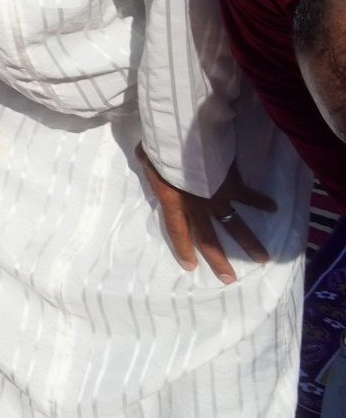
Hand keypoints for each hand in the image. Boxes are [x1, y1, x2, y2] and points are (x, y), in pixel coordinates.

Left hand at [137, 148, 271, 284]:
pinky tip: (273, 208)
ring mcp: (217, 199)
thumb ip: (149, 166)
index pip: (177, 232)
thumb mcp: (147, 160)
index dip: (183, 249)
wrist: (184, 140)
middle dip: (219, 260)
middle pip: (208, 239)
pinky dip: (261, 202)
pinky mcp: (233, 187)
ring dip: (250, 244)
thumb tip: (145, 160)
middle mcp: (197, 208)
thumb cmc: (160, 149)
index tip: (191, 266)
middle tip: (230, 279)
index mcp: (173, 203)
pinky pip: (249, 197)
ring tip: (262, 259)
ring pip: (235, 226)